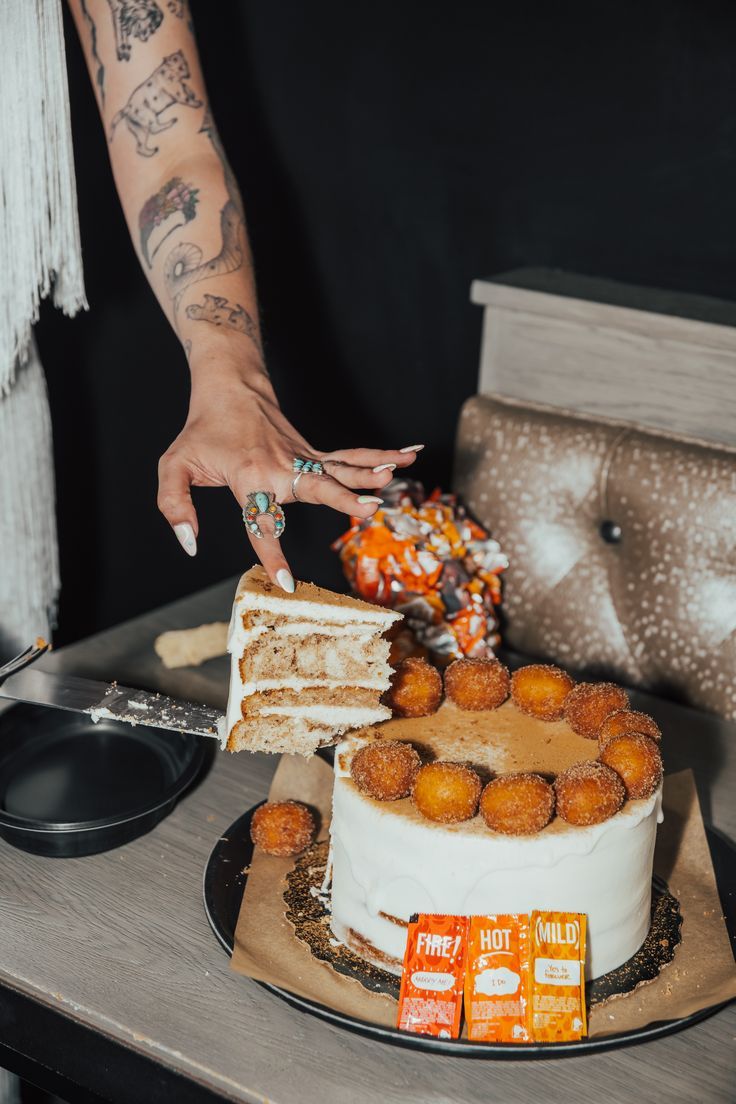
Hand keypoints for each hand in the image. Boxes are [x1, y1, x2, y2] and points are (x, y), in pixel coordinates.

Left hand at [157, 372, 421, 589]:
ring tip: (396, 475)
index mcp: (248, 478)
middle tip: (367, 510)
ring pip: (341, 468)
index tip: (285, 582)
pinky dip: (380, 456)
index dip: (272, 554)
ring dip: (370, 472)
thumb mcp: (174, 466)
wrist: (231, 387)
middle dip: (343, 500)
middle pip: (317, 488)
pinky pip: (350, 457)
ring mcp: (302, 459)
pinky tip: (409, 456)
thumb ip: (174, 505)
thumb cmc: (201, 431)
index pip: (260, 522)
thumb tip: (190, 543)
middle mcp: (281, 469)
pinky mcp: (314, 453)